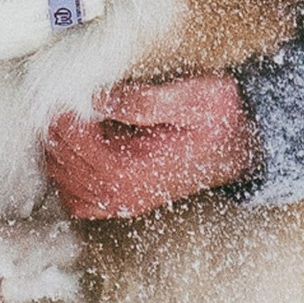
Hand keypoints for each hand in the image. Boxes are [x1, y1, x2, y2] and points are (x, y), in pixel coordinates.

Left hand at [43, 76, 255, 220]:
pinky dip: (68, 184)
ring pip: (68, 187)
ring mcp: (127, 201)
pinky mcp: (129, 200)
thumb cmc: (220, 118)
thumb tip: (99, 98)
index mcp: (137, 170)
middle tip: (57, 105)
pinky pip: (83, 204)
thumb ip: (143, 101)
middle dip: (57, 136)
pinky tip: (72, 158)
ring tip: (63, 125)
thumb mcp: (190, 98)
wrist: (246, 146)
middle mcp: (128, 193)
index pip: (81, 149)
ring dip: (58, 157)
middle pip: (68, 168)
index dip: (66, 123)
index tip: (64, 98)